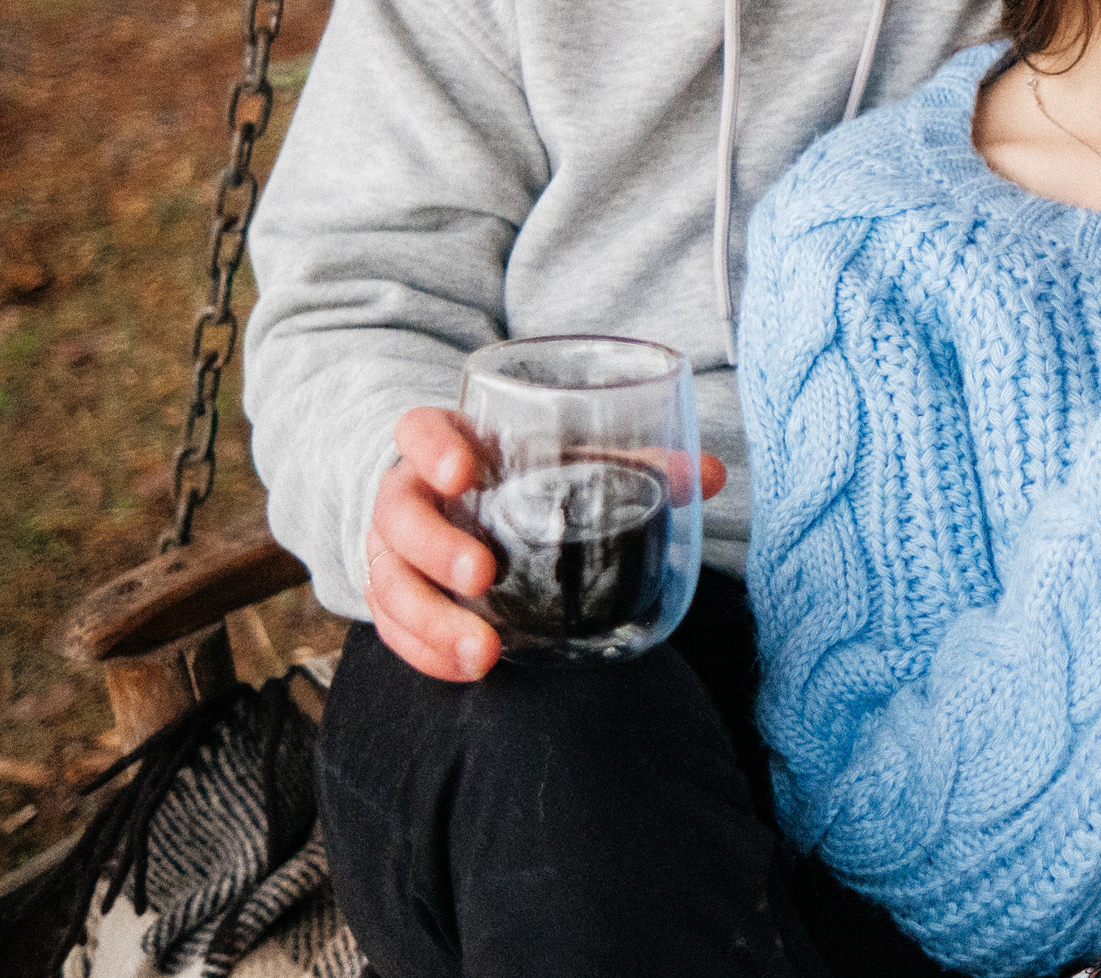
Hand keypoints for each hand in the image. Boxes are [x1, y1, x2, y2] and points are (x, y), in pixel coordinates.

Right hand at [363, 405, 727, 680]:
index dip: (431, 447)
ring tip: (484, 653)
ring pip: (389, 582)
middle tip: (483, 575)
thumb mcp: (576, 460)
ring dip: (432, 620)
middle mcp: (409, 494)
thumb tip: (711, 474)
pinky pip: (394, 630)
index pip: (417, 430)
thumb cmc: (531, 474)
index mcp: (447, 445)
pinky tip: (469, 671)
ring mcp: (394, 550)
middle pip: (398, 514)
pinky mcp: (398, 598)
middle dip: (435, 547)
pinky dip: (427, 653)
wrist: (472, 510)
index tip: (464, 471)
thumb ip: (636, 464)